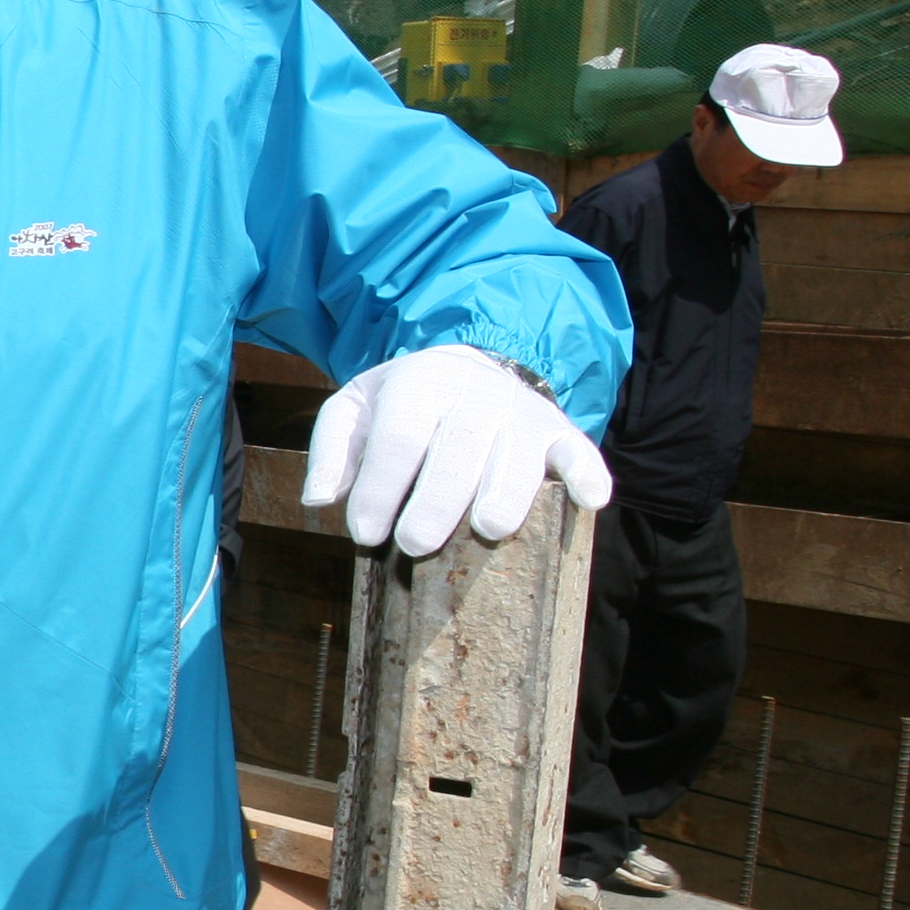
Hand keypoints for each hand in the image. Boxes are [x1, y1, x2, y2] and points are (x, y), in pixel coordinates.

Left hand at [301, 343, 611, 556]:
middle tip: (415, 544)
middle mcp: (474, 394)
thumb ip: (333, 450)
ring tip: (489, 531)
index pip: (400, 436)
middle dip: (438, 497)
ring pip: (518, 452)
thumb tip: (317, 499)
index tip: (364, 533)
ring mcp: (521, 413)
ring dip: (506, 492)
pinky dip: (588, 475)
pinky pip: (579, 450)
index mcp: (420, 383)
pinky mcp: (557, 432)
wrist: (467, 365)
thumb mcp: (355, 409)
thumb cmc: (404, 403)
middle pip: (460, 444)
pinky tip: (591, 501)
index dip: (381, 485)